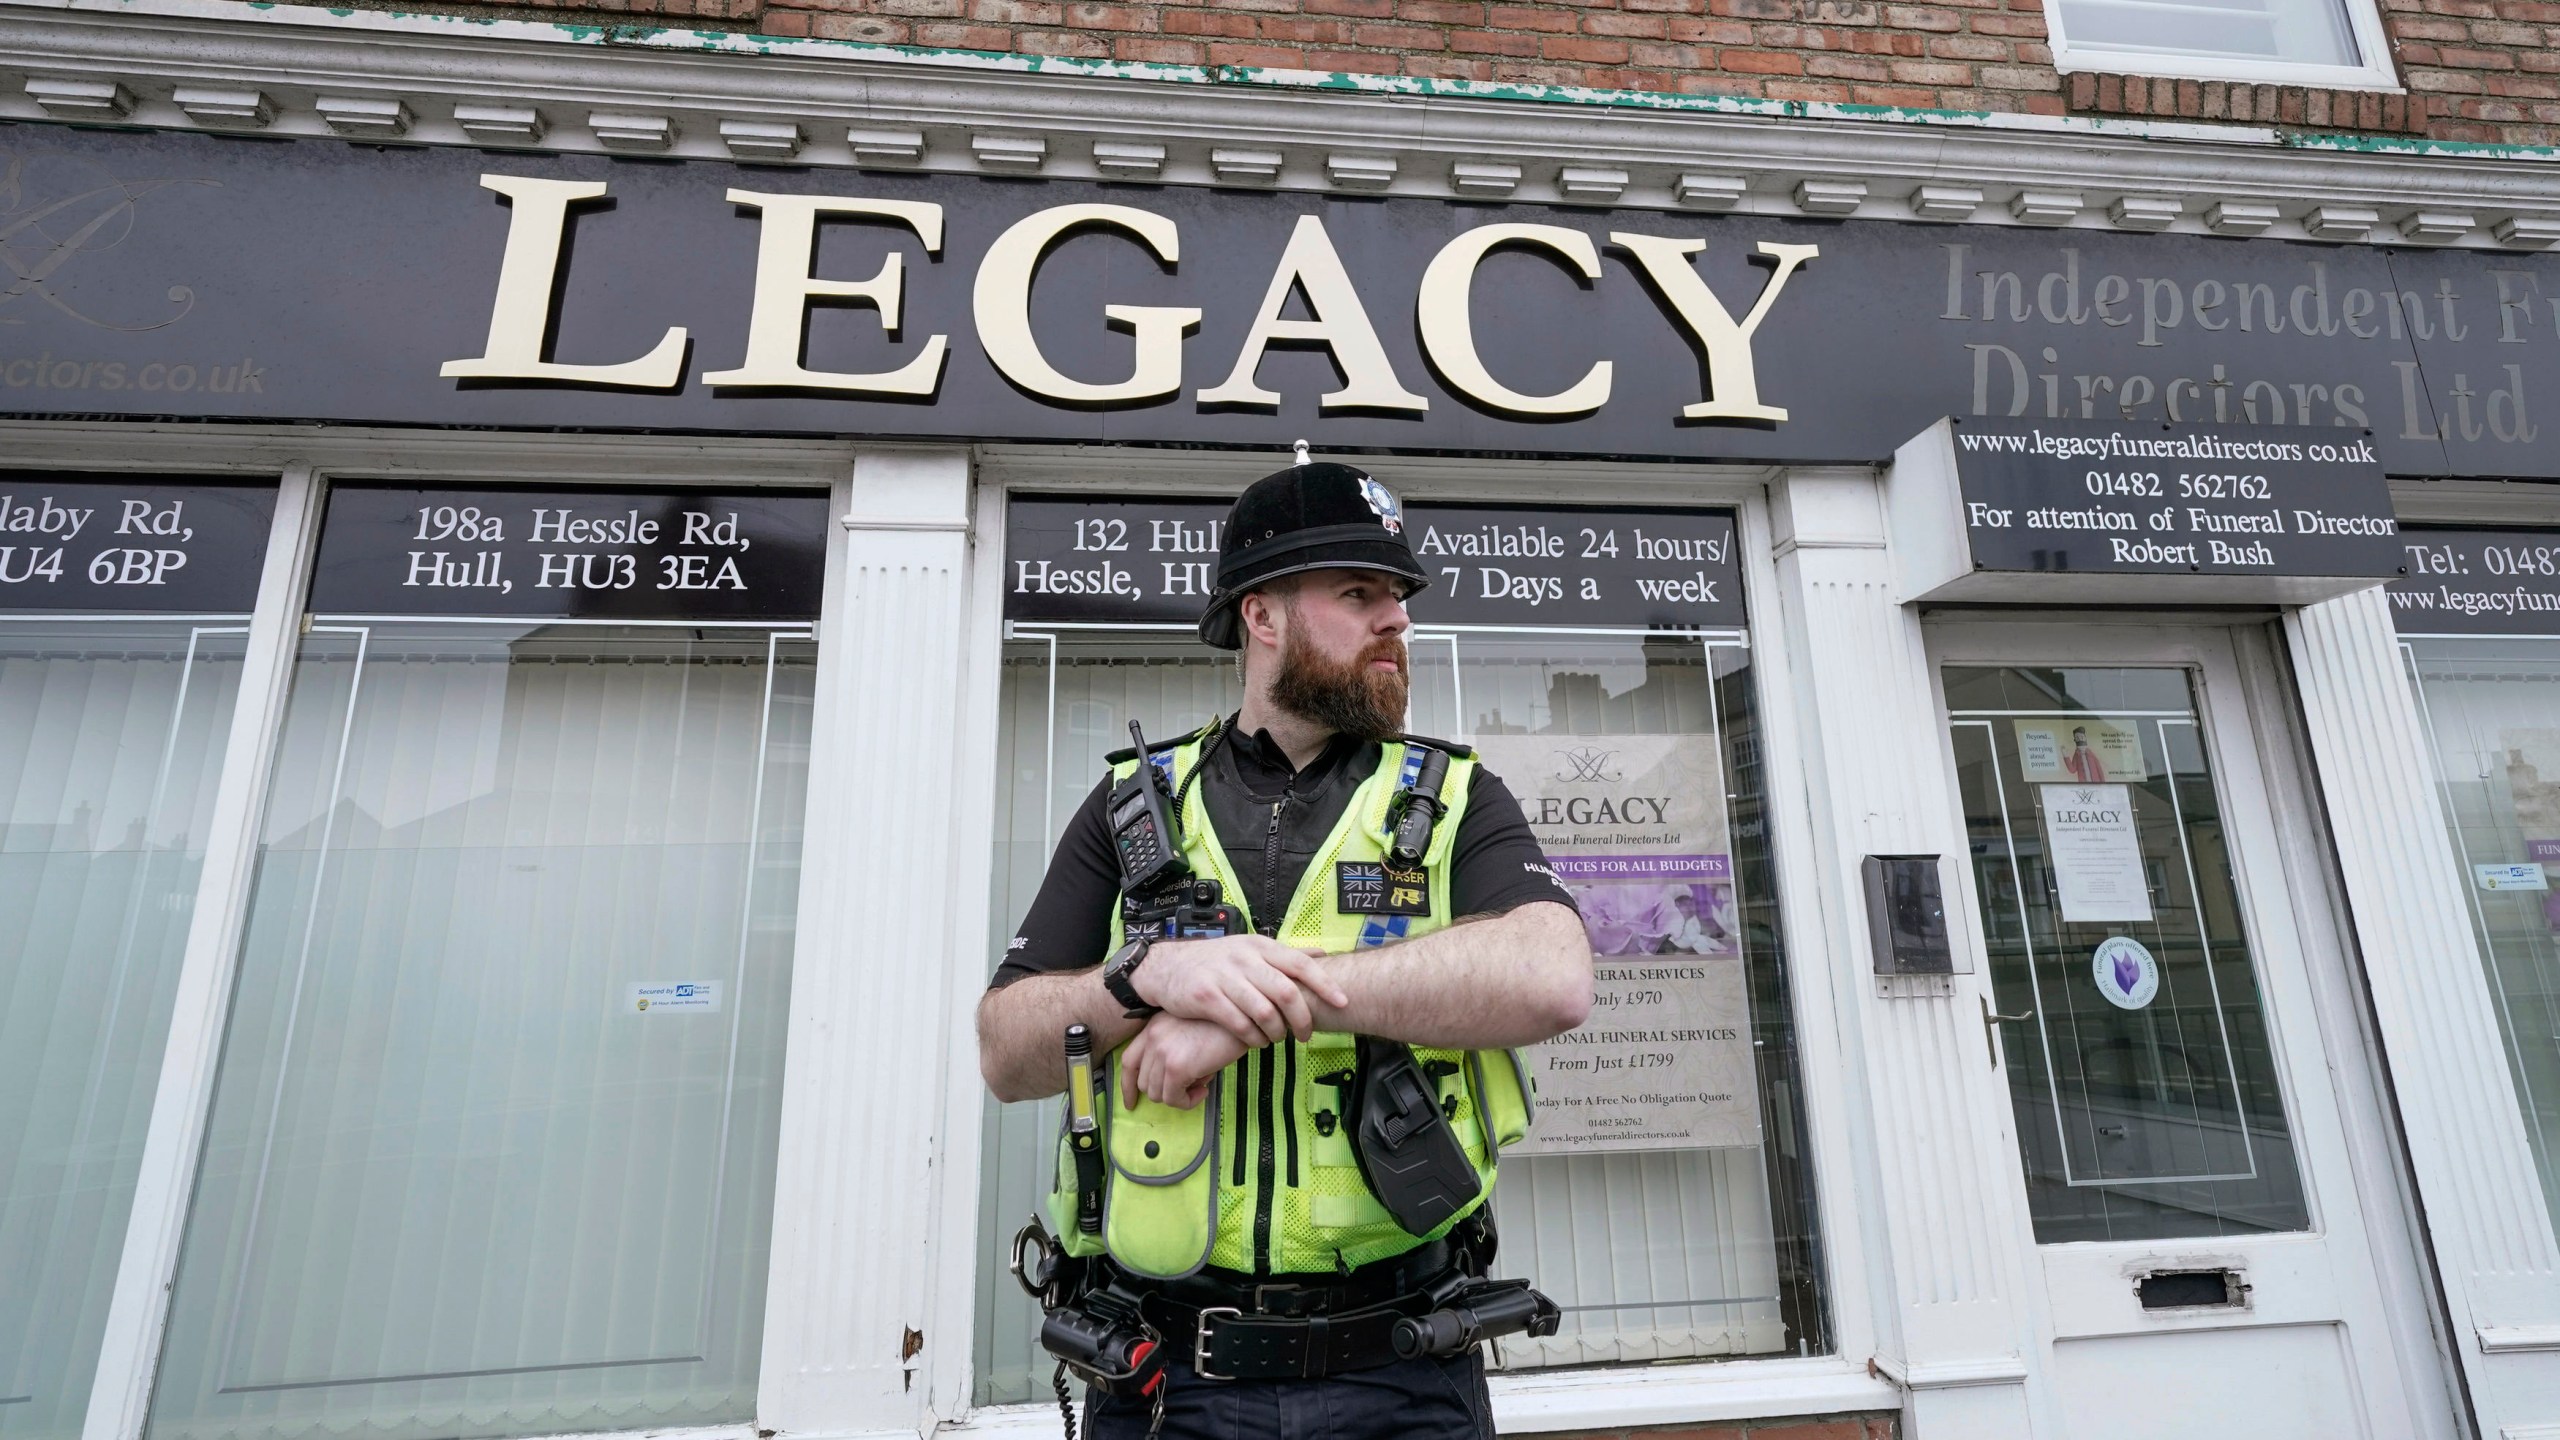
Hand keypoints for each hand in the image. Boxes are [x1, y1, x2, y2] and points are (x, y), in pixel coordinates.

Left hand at [1120, 1014, 1251, 1109]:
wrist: (1243, 1017)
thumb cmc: (1224, 1024)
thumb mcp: (1191, 1030)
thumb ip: (1175, 1051)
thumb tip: (1178, 1081)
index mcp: (1154, 1027)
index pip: (1129, 1061)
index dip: (1128, 1085)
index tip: (1132, 1101)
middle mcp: (1153, 1037)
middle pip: (1143, 1082)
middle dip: (1164, 1092)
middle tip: (1190, 1087)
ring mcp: (1163, 1052)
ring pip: (1157, 1094)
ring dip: (1178, 1097)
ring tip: (1199, 1087)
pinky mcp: (1176, 1067)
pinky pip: (1173, 1099)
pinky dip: (1187, 1102)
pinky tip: (1203, 1091)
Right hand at [1134, 934, 1348, 1048]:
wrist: (1166, 966)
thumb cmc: (1215, 961)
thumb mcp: (1250, 948)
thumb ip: (1285, 955)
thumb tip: (1322, 956)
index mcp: (1259, 946)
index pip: (1299, 963)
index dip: (1324, 984)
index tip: (1342, 1002)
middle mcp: (1244, 959)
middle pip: (1285, 991)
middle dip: (1301, 1017)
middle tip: (1306, 1034)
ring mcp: (1224, 977)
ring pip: (1263, 1011)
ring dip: (1276, 1031)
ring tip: (1278, 1039)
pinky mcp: (1206, 997)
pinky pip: (1238, 1023)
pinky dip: (1252, 1038)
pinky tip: (1255, 1042)